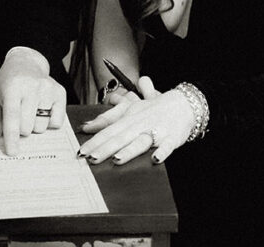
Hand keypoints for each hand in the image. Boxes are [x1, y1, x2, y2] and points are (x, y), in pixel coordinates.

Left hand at [0, 46, 66, 154]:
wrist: (26, 62)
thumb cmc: (7, 83)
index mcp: (13, 87)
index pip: (12, 117)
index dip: (11, 137)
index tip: (12, 152)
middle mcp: (32, 87)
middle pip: (27, 127)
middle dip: (20, 130)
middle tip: (17, 118)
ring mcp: (48, 89)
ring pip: (41, 127)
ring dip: (33, 126)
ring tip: (29, 111)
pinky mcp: (60, 93)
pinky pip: (56, 122)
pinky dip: (48, 122)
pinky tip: (41, 111)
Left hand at [77, 76, 194, 164]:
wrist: (183, 104)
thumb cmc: (152, 109)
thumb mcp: (129, 110)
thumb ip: (107, 118)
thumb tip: (85, 126)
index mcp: (129, 119)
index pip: (108, 131)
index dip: (94, 141)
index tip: (80, 152)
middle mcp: (140, 125)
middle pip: (120, 137)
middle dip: (105, 148)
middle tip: (91, 159)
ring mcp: (156, 131)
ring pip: (141, 142)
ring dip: (129, 151)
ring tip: (116, 159)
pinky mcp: (172, 138)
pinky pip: (167, 146)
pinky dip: (162, 152)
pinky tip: (155, 159)